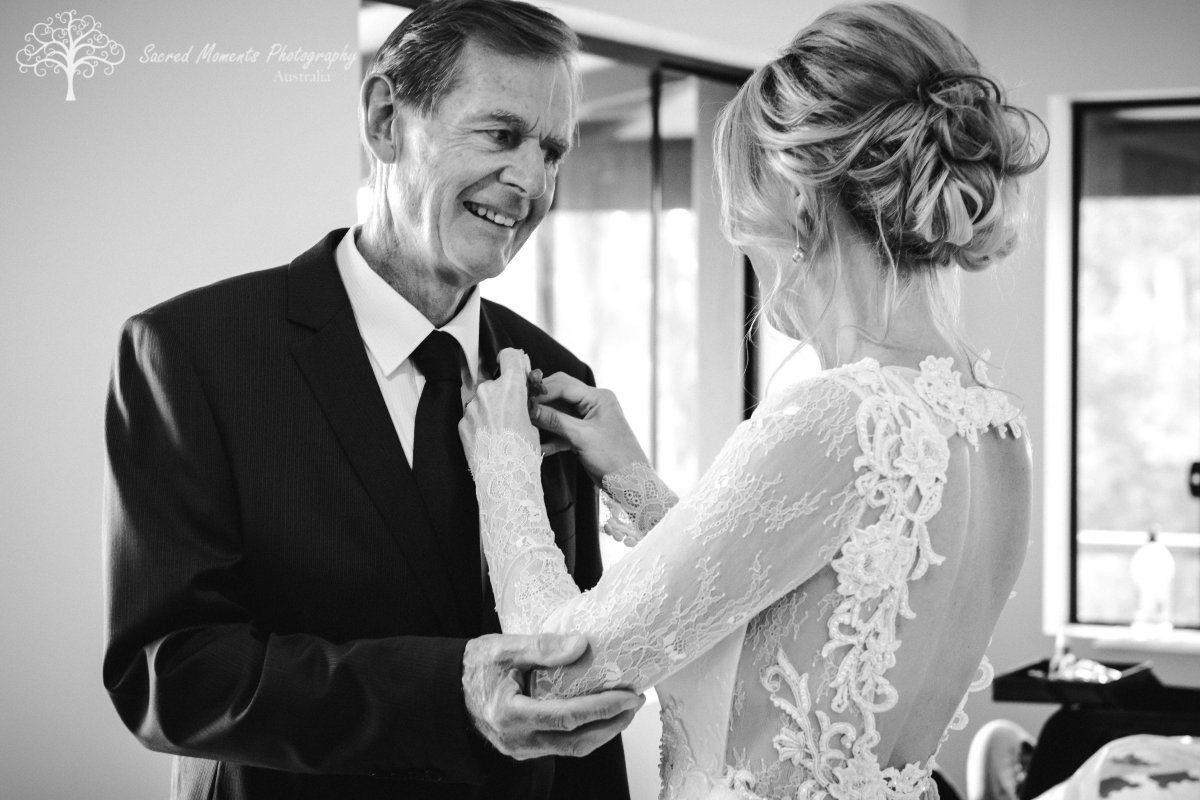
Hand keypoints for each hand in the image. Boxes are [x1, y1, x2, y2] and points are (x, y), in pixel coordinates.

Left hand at [460, 349, 539, 461]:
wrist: (504, 478)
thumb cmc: (523, 452)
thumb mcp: (533, 421)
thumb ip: (524, 400)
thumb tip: (522, 390)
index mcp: (510, 387)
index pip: (509, 355)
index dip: (515, 361)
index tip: (517, 368)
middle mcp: (487, 391)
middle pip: (495, 381)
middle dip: (503, 393)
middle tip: (512, 412)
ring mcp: (472, 407)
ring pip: (483, 399)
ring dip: (490, 409)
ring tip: (500, 431)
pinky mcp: (462, 422)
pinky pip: (473, 415)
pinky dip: (480, 423)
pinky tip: (489, 438)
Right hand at [462, 633, 644, 758]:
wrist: (449, 688)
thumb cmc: (474, 666)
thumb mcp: (503, 647)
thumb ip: (541, 647)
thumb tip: (582, 644)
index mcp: (510, 714)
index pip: (567, 716)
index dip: (601, 709)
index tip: (628, 695)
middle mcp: (517, 739)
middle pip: (575, 741)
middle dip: (612, 724)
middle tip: (636, 701)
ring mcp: (521, 748)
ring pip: (571, 748)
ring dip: (603, 731)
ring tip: (625, 709)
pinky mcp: (525, 748)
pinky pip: (562, 746)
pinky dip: (585, 731)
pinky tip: (600, 715)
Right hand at [530, 373, 649, 483]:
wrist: (631, 484)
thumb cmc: (614, 457)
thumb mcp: (582, 437)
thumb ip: (555, 421)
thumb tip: (531, 409)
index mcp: (598, 397)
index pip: (564, 386)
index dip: (542, 392)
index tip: (522, 400)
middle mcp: (593, 404)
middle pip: (560, 395)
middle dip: (541, 403)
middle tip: (521, 409)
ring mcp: (589, 420)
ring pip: (559, 413)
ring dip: (544, 420)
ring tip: (526, 426)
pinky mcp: (584, 436)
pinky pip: (563, 431)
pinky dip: (552, 438)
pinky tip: (540, 446)